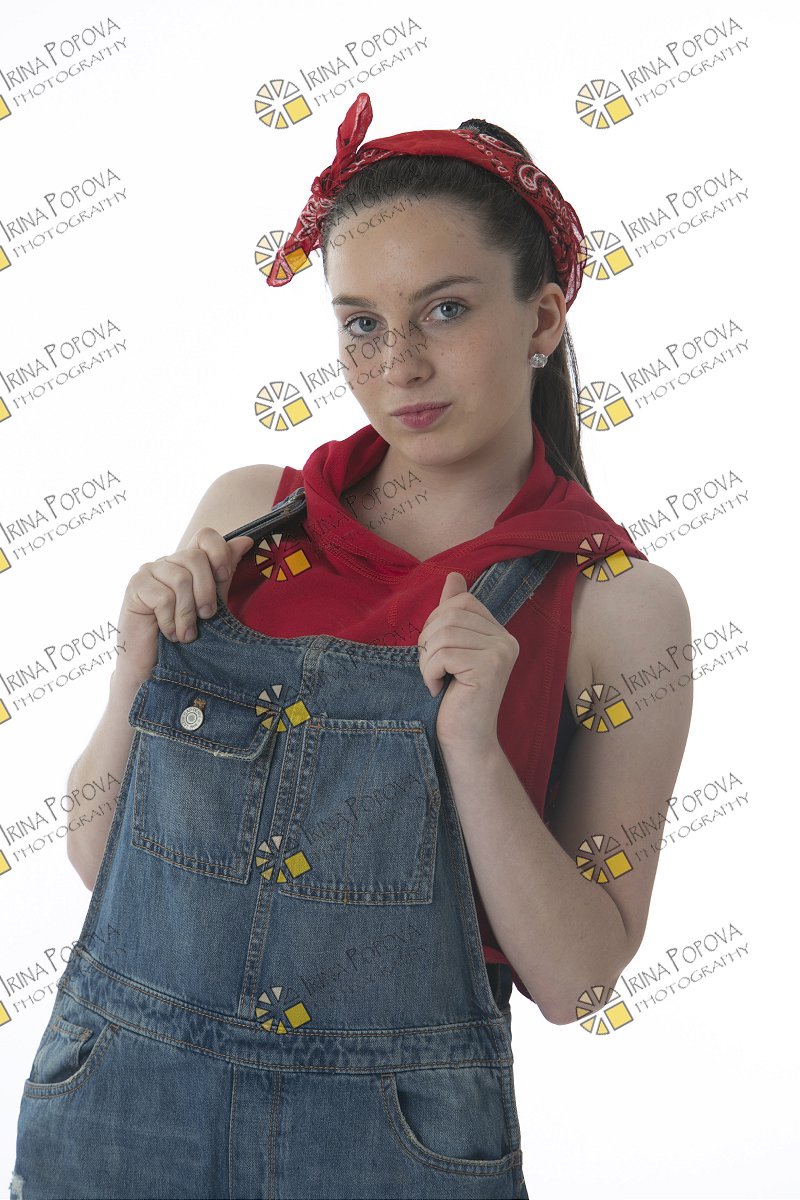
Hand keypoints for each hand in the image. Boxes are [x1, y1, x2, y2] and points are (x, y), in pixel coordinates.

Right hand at [115, 529, 254, 682]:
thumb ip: (224, 574)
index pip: (205, 536)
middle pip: (195, 557)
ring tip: (186, 634)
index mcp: (189, 563)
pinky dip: (170, 621)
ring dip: (187, 614)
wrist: (153, 668)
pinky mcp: (135, 586)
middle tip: (206, 617)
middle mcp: (168, 562)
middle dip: (207, 591)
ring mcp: (149, 572)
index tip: (226, 575)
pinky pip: (162, 597)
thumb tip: (245, 541)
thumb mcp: (210, 604)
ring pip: (180, 579)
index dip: (220, 551)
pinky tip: (168, 633)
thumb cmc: (184, 637)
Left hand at [417, 571, 518, 753]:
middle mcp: (507, 640)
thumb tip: (454, 575)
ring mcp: (501, 653)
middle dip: (428, 640)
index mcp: (500, 633)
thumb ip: (453, 614)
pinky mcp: (490, 668)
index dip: (436, 620)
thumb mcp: (450, 649)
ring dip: (427, 659)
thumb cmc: (452, 698)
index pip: (461, 602)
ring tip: (434, 679)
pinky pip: (443, 654)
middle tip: (432, 669)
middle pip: (450, 615)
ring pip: (444, 634)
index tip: (435, 651)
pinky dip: (429, 673)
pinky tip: (437, 690)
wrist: (465, 740)